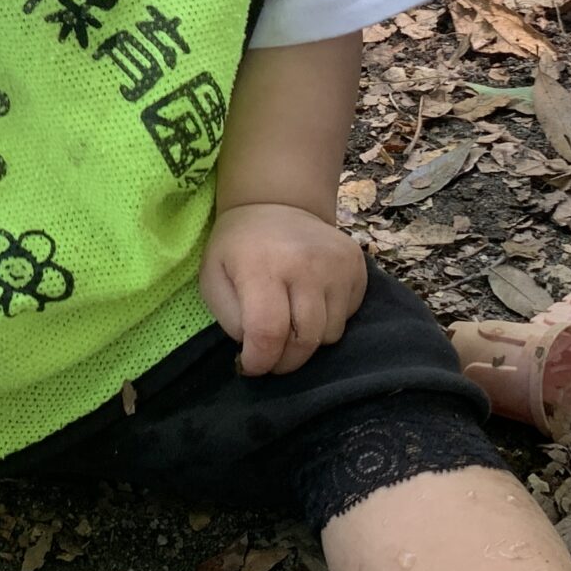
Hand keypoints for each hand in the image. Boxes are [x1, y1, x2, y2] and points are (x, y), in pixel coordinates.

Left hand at [199, 203, 367, 375]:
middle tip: (271, 357)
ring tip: (290, 324)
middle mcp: (305, 264)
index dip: (260, 361)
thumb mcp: (213, 278)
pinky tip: (310, 304)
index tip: (251, 366)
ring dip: (308, 341)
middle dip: (285, 361)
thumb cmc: (238, 248)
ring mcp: (336, 264)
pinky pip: (348, 317)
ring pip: (330, 335)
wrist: (276, 204)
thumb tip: (256, 349)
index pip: (268, 332)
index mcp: (262, 266)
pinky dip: (329, 322)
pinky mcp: (357, 266)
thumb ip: (230, 319)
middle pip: (304, 340)